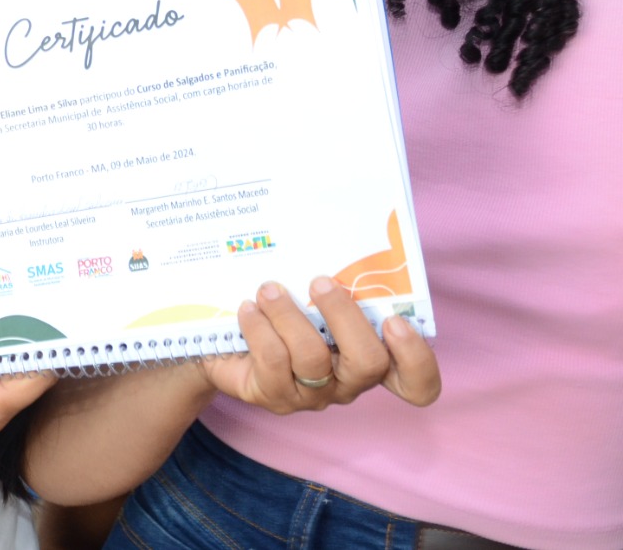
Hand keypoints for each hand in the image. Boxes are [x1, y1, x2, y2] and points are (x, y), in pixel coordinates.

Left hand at [198, 276, 440, 414]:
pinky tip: (248, 308)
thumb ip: (335, 286)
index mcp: (369, 357)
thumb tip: (338, 245)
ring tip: (269, 289)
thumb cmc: (280, 316)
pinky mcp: (275, 396)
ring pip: (313, 358)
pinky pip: (273, 361)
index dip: (416, 358)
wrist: (225, 344)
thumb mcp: (312, 300)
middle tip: (320, 281)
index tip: (395, 320)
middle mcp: (348, 382)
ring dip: (289, 314)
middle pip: (368, 363)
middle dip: (344, 315)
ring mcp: (313, 394)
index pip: (416, 383)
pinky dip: (260, 328)